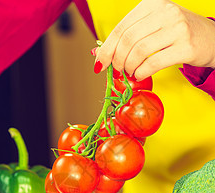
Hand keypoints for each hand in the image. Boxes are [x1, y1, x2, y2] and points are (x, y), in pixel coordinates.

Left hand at [95, 0, 214, 79]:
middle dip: (117, 60)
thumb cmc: (177, 34)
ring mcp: (177, 29)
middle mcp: (165, 12)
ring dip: (129, 67)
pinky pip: (154, 63)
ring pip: (139, 51)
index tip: (100, 63)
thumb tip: (99, 54)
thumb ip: (129, 36)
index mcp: (152, 4)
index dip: (107, 48)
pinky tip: (139, 74)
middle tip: (118, 70)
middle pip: (128, 40)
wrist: (210, 39)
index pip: (122, 28)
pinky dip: (141, 72)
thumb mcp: (153, 27)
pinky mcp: (186, 47)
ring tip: (130, 72)